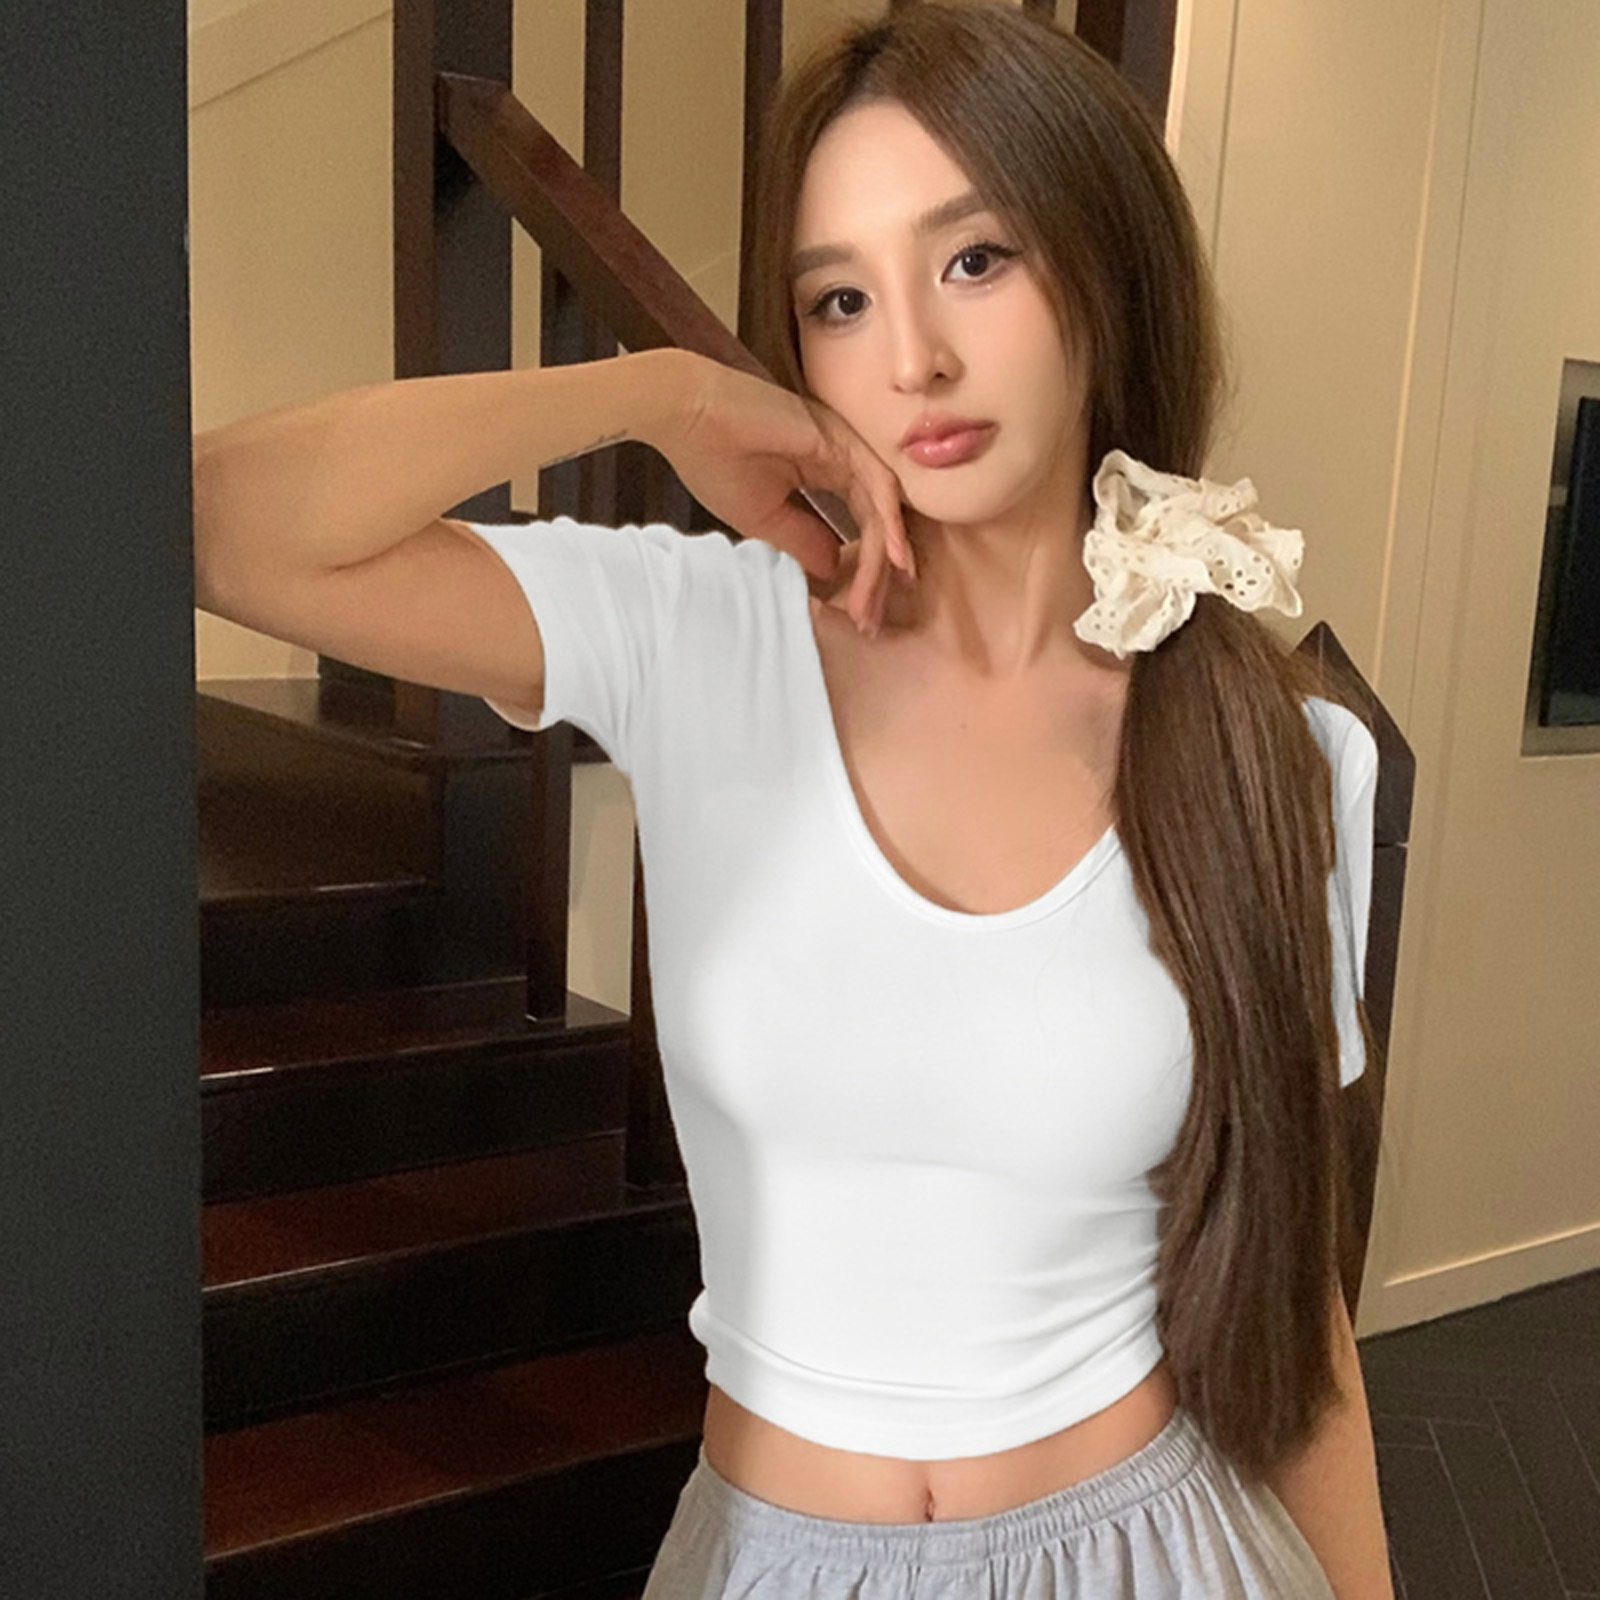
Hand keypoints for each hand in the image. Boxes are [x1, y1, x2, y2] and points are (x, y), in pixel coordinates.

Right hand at [654, 352, 912, 634]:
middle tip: (873, 621)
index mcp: (823, 473)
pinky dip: (889, 523)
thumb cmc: (714, 458)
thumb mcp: (763, 518)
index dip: (861, 573)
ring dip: (886, 558)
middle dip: (878, 576)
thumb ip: (803, 541)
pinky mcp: (841, 439)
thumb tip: (834, 569)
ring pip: (881, 510)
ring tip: (884, 599)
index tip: (858, 616)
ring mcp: (844, 447)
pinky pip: (878, 486)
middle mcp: (841, 459)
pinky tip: (895, 559)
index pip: (858, 527)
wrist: (687, 414)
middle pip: (876, 523)